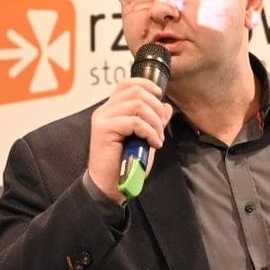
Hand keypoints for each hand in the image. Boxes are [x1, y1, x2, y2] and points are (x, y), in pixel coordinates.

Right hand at [87, 77, 171, 201]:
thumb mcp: (145, 139)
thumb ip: (153, 121)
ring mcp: (102, 118)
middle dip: (156, 108)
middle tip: (161, 128)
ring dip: (154, 122)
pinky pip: (135, 122)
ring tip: (158, 138)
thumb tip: (166, 107)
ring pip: (137, 105)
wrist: (110, 185)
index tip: (160, 96)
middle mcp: (104, 110)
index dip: (146, 84)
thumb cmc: (126, 164)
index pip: (127, 84)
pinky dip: (150, 132)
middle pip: (135, 91)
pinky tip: (154, 144)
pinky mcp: (103, 129)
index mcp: (111, 109)